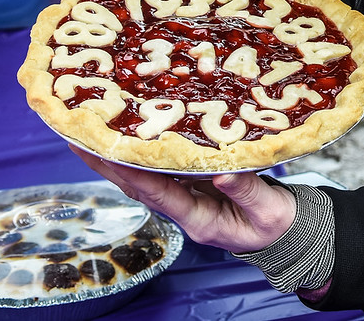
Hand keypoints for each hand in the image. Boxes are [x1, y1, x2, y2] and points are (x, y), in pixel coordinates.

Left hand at [69, 145, 296, 252]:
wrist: (284, 231)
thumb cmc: (277, 224)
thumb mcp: (268, 211)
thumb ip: (247, 192)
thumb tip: (223, 172)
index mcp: (199, 220)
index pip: (158, 195)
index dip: (130, 174)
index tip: (106, 153)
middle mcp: (185, 210)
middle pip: (139, 186)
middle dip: (108, 164)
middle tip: (79, 136)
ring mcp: (186, 198)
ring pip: (145, 178)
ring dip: (118, 158)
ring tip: (94, 131)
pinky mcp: (192, 186)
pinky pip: (161, 170)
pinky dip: (142, 154)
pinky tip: (132, 135)